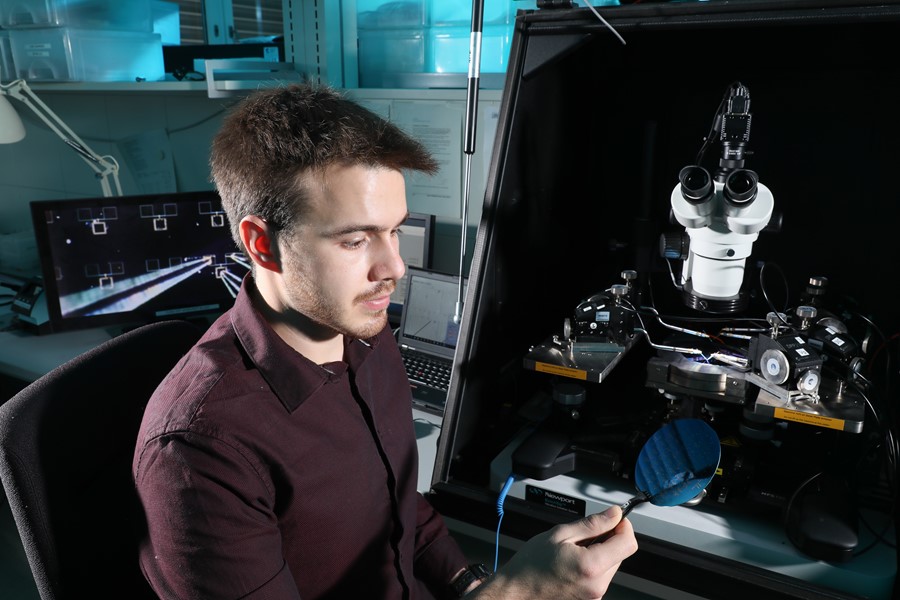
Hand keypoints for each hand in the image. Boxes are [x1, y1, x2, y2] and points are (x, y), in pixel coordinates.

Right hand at [472, 505, 636, 599]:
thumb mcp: (559, 534)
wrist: (516, 592)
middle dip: (609, 538)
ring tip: (574, 550)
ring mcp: (595, 596)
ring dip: (600, 552)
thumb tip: (613, 514)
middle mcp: (598, 585)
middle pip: (620, 554)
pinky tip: (573, 562)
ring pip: (611, 565)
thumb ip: (591, 524)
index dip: (623, 526)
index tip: (614, 518)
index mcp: (591, 566)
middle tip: (586, 532)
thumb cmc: (531, 565)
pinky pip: (600, 577)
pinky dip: (592, 566)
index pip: (628, 543)